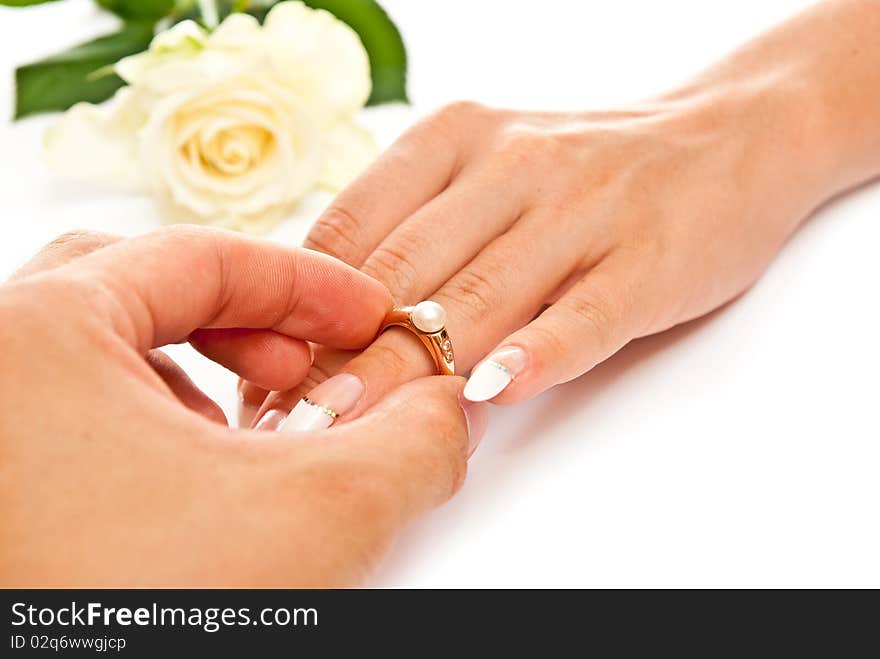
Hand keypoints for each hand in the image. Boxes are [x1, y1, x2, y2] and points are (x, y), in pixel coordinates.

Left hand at [0, 227, 484, 586]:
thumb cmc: (138, 620)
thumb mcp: (318, 517)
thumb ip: (413, 442)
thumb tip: (449, 407)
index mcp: (34, 333)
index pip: (196, 258)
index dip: (304, 282)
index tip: (365, 315)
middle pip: (133, 291)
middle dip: (242, 326)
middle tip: (305, 369)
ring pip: (96, 360)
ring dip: (192, 382)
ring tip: (252, 440)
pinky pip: (65, 421)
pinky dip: (143, 433)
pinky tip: (189, 497)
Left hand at [247, 94, 823, 426]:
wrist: (726, 137)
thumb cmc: (584, 171)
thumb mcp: (486, 171)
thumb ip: (413, 231)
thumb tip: (320, 324)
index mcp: (453, 138)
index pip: (350, 234)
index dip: (296, 314)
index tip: (265, 379)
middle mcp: (511, 164)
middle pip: (400, 276)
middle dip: (335, 361)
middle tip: (287, 427)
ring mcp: (583, 210)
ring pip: (479, 300)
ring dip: (409, 375)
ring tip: (354, 435)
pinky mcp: (647, 259)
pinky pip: (581, 316)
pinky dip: (534, 356)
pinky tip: (491, 394)